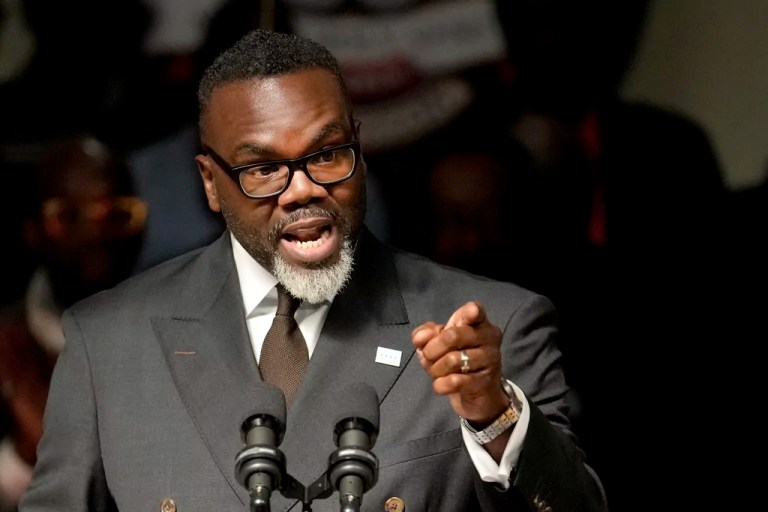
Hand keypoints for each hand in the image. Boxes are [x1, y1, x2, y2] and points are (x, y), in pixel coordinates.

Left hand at [412, 301, 508, 426]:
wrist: (478, 393)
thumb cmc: (458, 359)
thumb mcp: (439, 343)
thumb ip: (426, 334)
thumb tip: (419, 338)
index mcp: (478, 323)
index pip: (476, 311)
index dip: (471, 311)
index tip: (471, 312)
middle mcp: (489, 338)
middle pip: (453, 336)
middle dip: (431, 349)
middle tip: (428, 356)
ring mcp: (490, 360)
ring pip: (452, 360)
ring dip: (435, 368)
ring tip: (437, 371)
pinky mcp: (485, 382)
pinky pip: (455, 381)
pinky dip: (440, 384)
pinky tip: (441, 384)